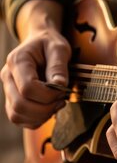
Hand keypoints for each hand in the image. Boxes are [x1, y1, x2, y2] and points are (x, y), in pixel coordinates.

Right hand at [0, 0, 70, 128]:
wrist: (41, 42)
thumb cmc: (50, 44)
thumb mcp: (59, 48)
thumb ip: (58, 66)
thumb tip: (60, 85)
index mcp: (17, 61)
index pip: (28, 88)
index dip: (48, 95)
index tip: (63, 90)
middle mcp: (8, 76)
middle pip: (20, 105)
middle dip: (46, 108)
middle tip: (62, 99)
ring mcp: (8, 90)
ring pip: (17, 116)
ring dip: (41, 116)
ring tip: (56, 104)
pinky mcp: (13, 100)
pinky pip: (20, 119)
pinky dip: (36, 120)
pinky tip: (49, 109)